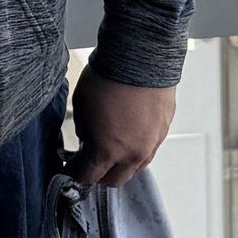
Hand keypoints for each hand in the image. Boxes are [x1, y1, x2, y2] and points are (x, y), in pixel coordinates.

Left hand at [70, 69, 175, 186]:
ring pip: (135, 167)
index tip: (73, 167)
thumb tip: (88, 141)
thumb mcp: (81, 109)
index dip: (77, 173)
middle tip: (91, 161)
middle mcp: (132, 153)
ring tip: (113, 146)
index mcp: (107, 151)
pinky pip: (148, 148)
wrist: (140, 57)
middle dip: (100, 174)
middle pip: (114, 180)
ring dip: (122, 163)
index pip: (88, 177)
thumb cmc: (108, 78)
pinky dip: (137, 146)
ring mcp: (151, 143)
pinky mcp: (163, 131)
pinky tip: (129, 131)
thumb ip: (84, 133)